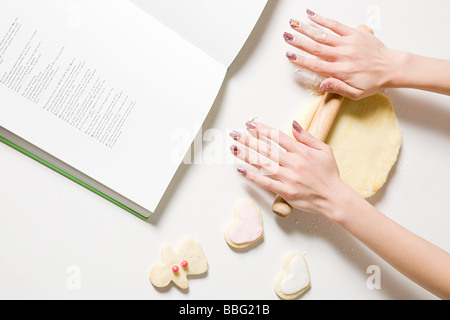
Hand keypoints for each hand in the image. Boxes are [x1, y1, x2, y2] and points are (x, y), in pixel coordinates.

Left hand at [230, 120, 348, 218]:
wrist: (333, 198)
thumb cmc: (329, 174)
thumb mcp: (324, 150)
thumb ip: (307, 137)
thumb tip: (294, 124)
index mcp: (302, 151)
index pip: (277, 136)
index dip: (262, 129)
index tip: (250, 125)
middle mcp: (293, 163)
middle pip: (266, 149)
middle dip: (248, 140)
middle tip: (235, 134)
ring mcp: (288, 178)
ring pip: (263, 164)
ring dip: (246, 155)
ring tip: (233, 148)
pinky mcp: (285, 191)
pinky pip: (265, 182)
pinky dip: (252, 176)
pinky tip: (241, 170)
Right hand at [283, 9, 399, 99]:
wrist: (391, 67)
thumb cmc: (373, 81)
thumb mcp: (356, 94)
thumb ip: (338, 89)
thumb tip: (323, 85)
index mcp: (341, 71)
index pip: (316, 65)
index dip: (301, 60)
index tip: (290, 56)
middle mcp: (343, 56)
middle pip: (316, 47)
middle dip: (299, 42)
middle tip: (286, 36)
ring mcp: (348, 43)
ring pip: (322, 35)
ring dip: (306, 29)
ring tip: (293, 24)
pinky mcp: (354, 34)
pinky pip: (335, 25)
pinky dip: (322, 20)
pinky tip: (311, 15)